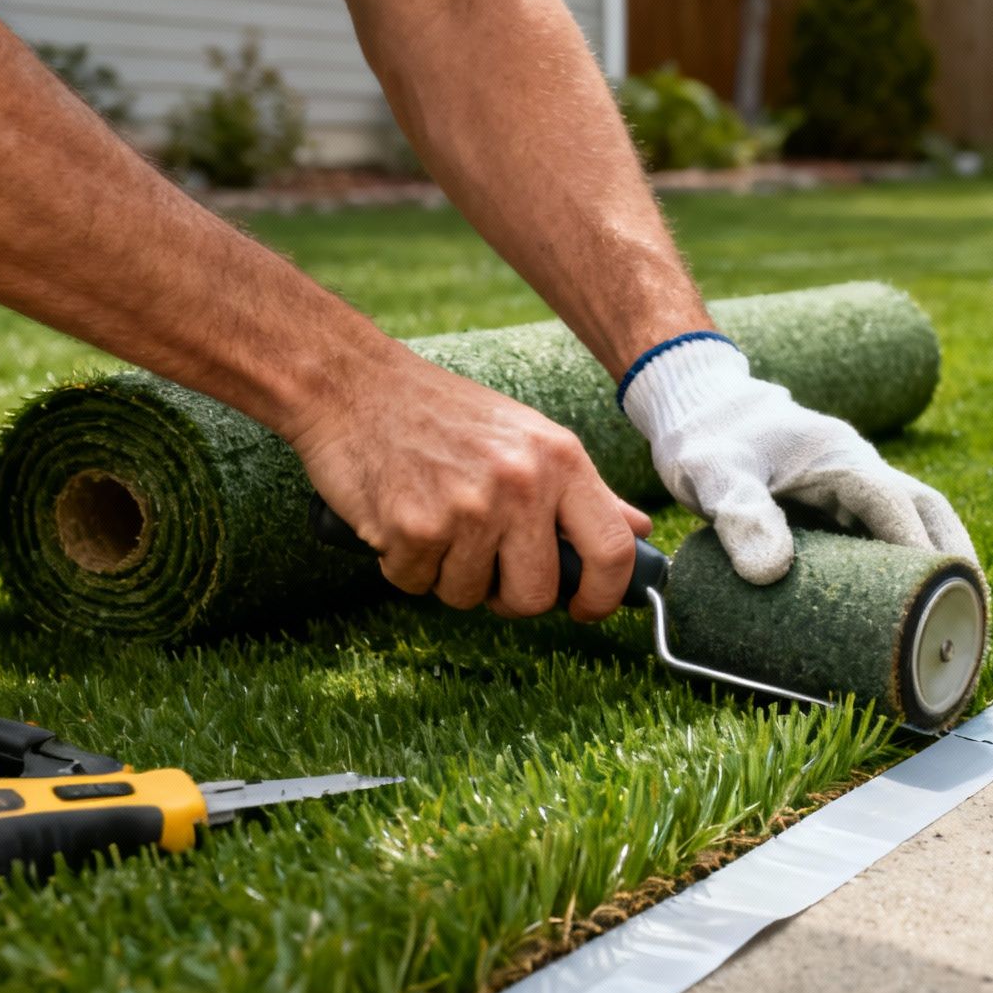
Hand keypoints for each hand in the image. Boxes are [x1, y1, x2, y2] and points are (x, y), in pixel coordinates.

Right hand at [288, 347, 650, 620]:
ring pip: (470, 597)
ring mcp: (468, 507)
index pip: (612, 550)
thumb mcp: (530, 438)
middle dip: (510, 598)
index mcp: (562, 460)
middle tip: (486, 568)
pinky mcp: (414, 527)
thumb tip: (640, 532)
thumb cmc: (446, 416)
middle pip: (536, 594)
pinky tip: (401, 521)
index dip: (603, 596)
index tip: (584, 608)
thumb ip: (586, 492)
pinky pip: (417, 585)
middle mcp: (522, 484)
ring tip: (437, 527)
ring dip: (449, 578)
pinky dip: (404, 566)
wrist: (353, 384)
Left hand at [621, 334, 975, 583]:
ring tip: (955, 621)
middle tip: (969, 615)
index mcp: (840, 458)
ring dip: (940, 565)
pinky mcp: (842, 509)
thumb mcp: (715, 475)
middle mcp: (860, 472)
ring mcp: (855, 491)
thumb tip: (771, 573)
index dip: (917, 546)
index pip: (893, 503)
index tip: (937, 590)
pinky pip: (887, 538)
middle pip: (928, 512)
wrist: (701, 411)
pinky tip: (909, 609)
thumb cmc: (708, 439)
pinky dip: (906, 570)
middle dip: (954, 559)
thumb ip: (740, 515)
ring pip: (917, 524)